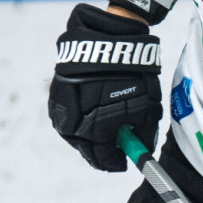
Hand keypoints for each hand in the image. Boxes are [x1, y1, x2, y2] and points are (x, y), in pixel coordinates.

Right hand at [49, 3, 162, 171]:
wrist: (106, 40)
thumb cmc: (131, 75)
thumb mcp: (146, 107)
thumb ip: (143, 134)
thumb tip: (141, 149)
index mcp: (94, 132)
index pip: (103, 159)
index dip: (116, 162)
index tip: (125, 161)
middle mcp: (72, 126)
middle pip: (87, 149)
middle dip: (103, 149)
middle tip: (117, 145)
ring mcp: (60, 111)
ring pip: (76, 134)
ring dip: (91, 134)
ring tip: (107, 126)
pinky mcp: (55, 97)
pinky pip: (70, 117)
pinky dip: (82, 119)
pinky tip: (94, 112)